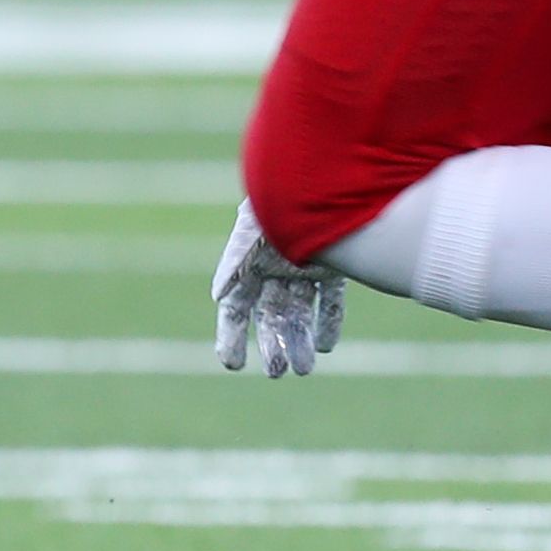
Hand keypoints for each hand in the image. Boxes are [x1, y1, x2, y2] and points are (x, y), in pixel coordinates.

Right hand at [210, 202, 338, 377]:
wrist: (320, 178)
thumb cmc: (279, 203)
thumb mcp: (251, 235)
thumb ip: (234, 265)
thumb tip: (218, 296)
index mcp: (248, 264)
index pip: (235, 308)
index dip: (230, 335)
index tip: (231, 363)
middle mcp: (273, 268)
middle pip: (270, 315)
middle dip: (272, 344)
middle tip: (278, 371)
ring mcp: (303, 267)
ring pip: (299, 312)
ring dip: (299, 340)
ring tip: (303, 369)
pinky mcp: (332, 265)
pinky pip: (330, 299)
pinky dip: (328, 321)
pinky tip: (325, 345)